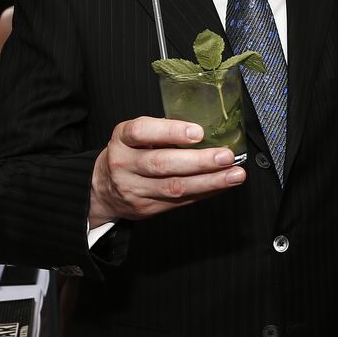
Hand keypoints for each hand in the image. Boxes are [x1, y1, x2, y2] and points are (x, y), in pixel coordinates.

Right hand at [88, 117, 245, 225]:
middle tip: (225, 156)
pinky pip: (181, 201)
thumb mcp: (134, 136)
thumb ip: (162, 131)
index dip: (171, 131)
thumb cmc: (128, 154)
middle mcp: (125, 164)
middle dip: (198, 161)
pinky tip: (222, 185)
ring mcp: (135, 189)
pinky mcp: (147, 208)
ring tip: (234, 174)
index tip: (198, 132)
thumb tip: (208, 128)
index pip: (142, 132)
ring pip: (174, 187)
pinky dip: (205, 192)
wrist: (103, 189)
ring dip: (210, 181)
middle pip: (162, 164)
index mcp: (122, 139)